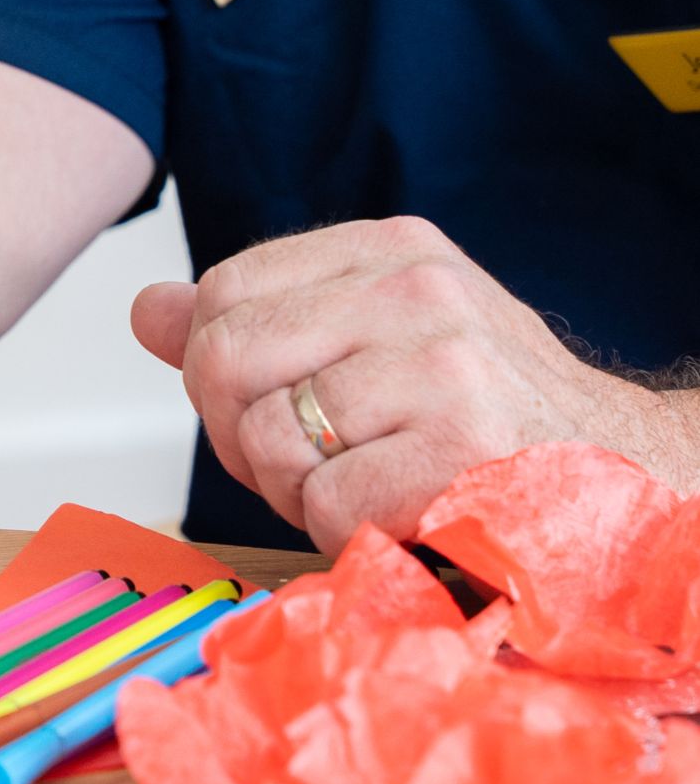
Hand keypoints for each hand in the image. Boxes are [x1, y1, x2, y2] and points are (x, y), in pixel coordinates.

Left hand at [131, 217, 671, 550]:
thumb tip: (146, 310)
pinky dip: (340, 532)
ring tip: (359, 489)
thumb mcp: (377, 338)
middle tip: (292, 465)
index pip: (222, 291)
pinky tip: (396, 517)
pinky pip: (325, 503)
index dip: (214, 366)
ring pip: (270, 438)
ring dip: (293, 492)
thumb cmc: (492, 415)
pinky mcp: (464, 451)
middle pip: (224, 358)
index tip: (261, 405)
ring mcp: (446, 366)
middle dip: (236, 433)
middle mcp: (417, 292)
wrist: (636, 478)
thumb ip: (259, 321)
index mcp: (390, 250)